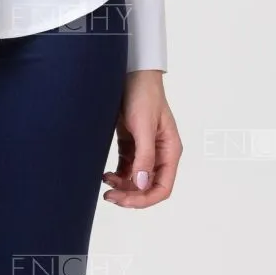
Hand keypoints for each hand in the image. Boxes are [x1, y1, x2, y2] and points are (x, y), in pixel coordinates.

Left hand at [101, 70, 181, 208]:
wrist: (131, 74)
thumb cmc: (143, 94)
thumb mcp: (143, 126)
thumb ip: (144, 156)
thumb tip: (142, 184)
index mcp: (169, 151)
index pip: (162, 187)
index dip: (144, 199)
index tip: (124, 200)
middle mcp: (160, 153)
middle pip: (148, 186)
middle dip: (130, 195)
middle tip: (110, 197)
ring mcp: (145, 149)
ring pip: (136, 179)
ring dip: (122, 186)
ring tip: (106, 184)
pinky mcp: (132, 143)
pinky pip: (126, 167)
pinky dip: (117, 175)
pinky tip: (106, 174)